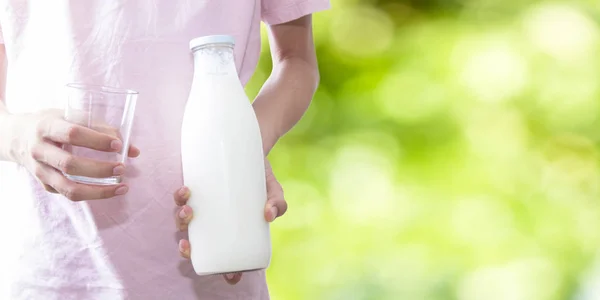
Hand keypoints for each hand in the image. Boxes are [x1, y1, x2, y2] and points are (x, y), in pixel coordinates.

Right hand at [6, 109, 139, 200]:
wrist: (16, 136)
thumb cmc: (53, 123)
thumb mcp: (71, 116)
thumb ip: (102, 129)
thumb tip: (134, 151)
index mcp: (47, 126)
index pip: (72, 134)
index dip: (97, 140)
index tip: (118, 145)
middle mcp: (39, 150)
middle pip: (70, 164)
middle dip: (100, 169)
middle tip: (122, 168)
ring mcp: (39, 170)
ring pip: (69, 188)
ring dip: (99, 191)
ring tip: (123, 187)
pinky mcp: (44, 184)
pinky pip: (69, 194)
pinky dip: (91, 194)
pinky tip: (108, 190)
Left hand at [173, 159, 286, 284]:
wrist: (252, 151)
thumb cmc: (262, 179)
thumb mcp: (274, 191)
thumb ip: (278, 203)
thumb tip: (268, 214)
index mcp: (232, 232)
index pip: (226, 259)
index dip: (224, 272)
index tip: (228, 276)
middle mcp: (213, 223)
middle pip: (197, 245)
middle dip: (187, 250)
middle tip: (187, 243)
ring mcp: (202, 207)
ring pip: (184, 222)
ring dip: (181, 220)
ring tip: (189, 210)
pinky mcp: (196, 189)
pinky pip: (181, 198)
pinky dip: (179, 197)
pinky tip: (185, 192)